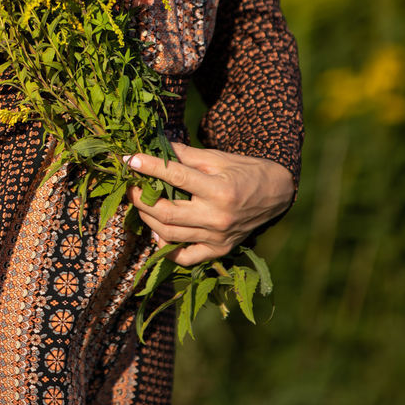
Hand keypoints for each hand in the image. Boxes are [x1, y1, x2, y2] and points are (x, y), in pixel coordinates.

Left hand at [125, 141, 294, 266]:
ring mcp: (218, 238)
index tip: (130, 159)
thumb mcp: (217, 157)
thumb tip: (153, 147)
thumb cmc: (244, 170)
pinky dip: (166, 247)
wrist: (275, 194)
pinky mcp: (219, 251)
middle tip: (129, 185)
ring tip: (140, 203)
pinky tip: (157, 231)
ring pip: (170, 234)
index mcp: (219, 190)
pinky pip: (186, 257)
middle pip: (167, 213)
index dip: (149, 167)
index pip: (176, 178)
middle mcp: (218, 218)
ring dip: (148, 219)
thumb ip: (184, 155)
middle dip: (141, 199)